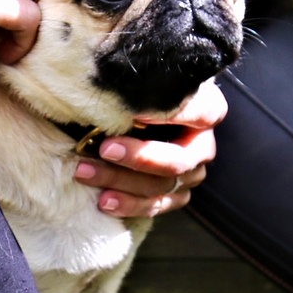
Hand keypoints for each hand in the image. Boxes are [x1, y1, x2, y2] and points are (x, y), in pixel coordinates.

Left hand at [73, 79, 225, 217]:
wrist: (130, 120)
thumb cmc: (136, 96)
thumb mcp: (142, 87)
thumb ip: (143, 91)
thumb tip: (124, 96)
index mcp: (206, 112)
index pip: (203, 112)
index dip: (174, 114)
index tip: (137, 112)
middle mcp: (202, 146)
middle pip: (178, 160)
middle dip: (139, 157)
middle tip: (105, 149)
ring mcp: (190, 175)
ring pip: (161, 186)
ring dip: (121, 181)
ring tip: (85, 172)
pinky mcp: (174, 196)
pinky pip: (154, 206)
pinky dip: (127, 204)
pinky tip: (102, 200)